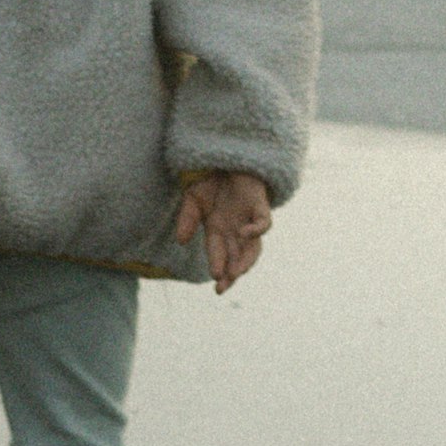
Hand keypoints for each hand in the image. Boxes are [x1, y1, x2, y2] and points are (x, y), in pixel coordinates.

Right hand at [173, 170, 272, 291]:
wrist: (229, 158)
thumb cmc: (212, 180)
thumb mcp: (194, 200)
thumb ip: (188, 219)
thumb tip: (181, 241)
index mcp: (219, 232)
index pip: (219, 256)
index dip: (218, 268)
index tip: (216, 280)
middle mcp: (235, 232)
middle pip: (236, 258)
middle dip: (231, 274)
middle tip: (223, 286)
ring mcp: (249, 220)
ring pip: (253, 248)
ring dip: (245, 261)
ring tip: (236, 273)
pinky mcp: (260, 207)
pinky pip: (264, 224)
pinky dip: (256, 231)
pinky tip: (243, 234)